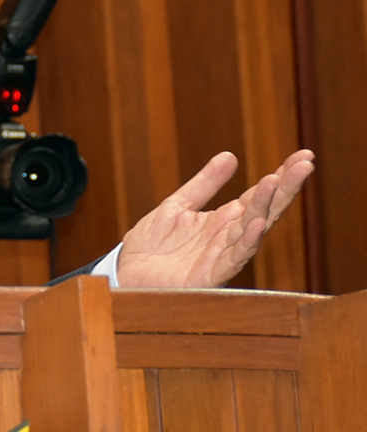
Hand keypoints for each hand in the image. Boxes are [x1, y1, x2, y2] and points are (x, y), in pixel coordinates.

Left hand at [116, 149, 314, 287]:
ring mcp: (221, 256)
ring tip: (276, 181)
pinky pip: (234, 258)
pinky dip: (247, 241)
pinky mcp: (209, 276)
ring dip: (265, 206)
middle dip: (285, 187)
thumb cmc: (151, 246)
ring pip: (252, 229)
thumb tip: (230, 155)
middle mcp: (228, 237)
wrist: (126, 274)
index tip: (303, 155)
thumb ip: (204, 184)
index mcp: (222, 221)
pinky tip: (257, 223)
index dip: (281, 176)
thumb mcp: (177, 206)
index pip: (258, 195)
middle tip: (306, 163)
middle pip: (264, 209)